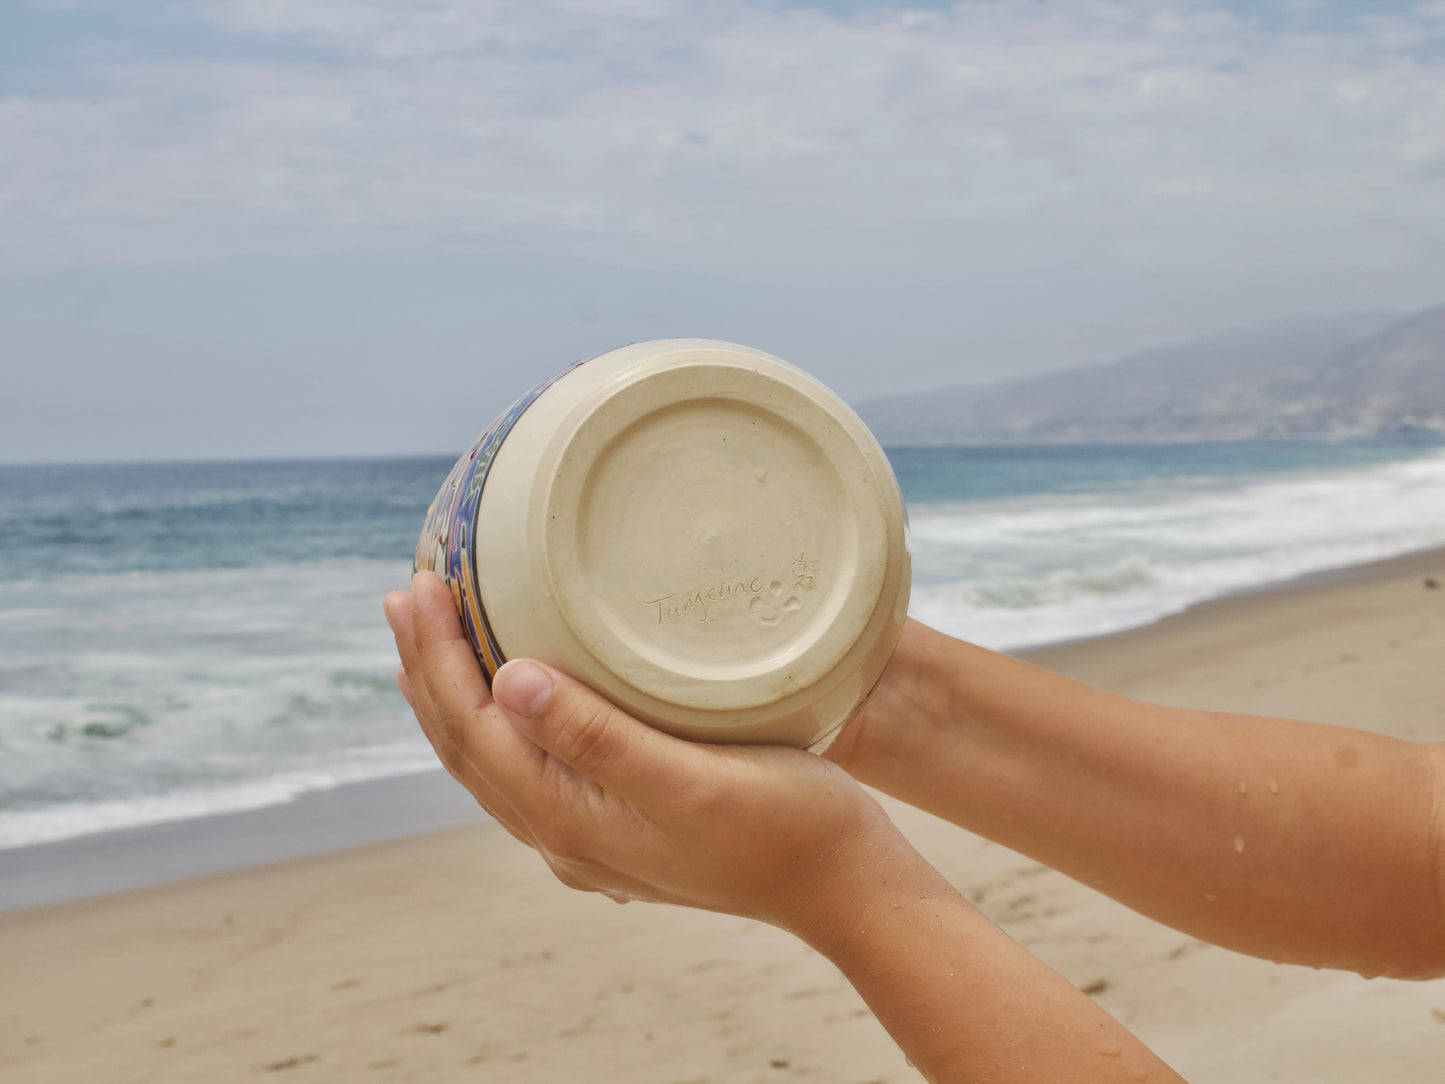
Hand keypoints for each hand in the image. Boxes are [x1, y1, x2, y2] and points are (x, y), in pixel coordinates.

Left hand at [383, 572, 924, 940]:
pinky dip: (500, 719)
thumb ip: (599, 737)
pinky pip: (529, 763)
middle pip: (469, 747)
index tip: (423, 585)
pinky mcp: (618, 823)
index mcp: (572, 822)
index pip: (475, 732)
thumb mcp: (692, 779)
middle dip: (429, 670)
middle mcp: (566, 837)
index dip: (439, 658)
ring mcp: (589, 835)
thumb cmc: (786, 826)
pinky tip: (511, 694)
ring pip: (494, 758)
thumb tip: (509, 682)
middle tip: (407, 593)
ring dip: (456, 694)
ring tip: (428, 637)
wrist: (844, 884)